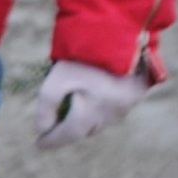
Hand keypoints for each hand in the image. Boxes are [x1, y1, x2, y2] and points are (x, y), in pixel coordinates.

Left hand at [33, 59, 150, 149]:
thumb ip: (46, 106)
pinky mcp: (138, 94)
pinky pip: (116, 110)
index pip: (69, 135)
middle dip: (69, 131)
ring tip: (74, 114)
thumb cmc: (84, 58)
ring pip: (103, 122)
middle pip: (86, 130)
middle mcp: (112, 114)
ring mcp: (128, 105)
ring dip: (88, 121)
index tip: (39, 144)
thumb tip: (42, 128)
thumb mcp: (56, 80)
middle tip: (54, 129)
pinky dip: (102, 109)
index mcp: (92, 112)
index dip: (52, 141)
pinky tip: (95, 99)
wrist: (120, 33)